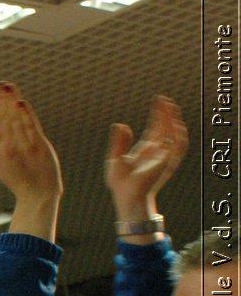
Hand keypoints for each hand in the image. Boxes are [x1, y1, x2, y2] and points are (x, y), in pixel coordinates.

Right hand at [0, 82, 61, 207]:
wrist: (38, 197)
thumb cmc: (21, 184)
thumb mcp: (3, 170)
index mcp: (1, 151)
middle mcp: (10, 147)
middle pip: (6, 119)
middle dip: (4, 101)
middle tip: (3, 85)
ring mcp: (24, 147)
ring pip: (17, 121)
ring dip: (13, 103)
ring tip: (10, 89)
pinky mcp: (39, 147)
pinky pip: (31, 128)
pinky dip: (26, 115)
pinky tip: (22, 103)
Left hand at [105, 95, 186, 219]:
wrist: (126, 196)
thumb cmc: (120, 182)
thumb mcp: (115, 157)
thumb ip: (119, 141)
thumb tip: (121, 124)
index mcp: (146, 150)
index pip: (155, 128)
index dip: (158, 114)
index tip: (158, 101)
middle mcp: (157, 152)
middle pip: (166, 128)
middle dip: (167, 114)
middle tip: (164, 99)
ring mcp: (164, 157)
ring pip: (174, 135)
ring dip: (174, 121)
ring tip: (170, 107)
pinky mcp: (167, 163)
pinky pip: (178, 148)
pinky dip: (180, 136)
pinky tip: (176, 124)